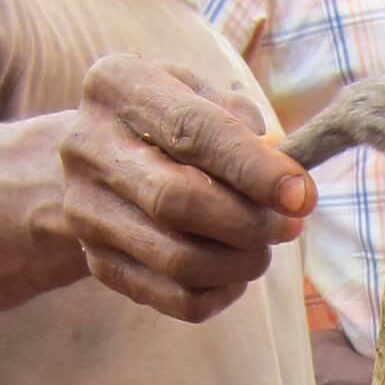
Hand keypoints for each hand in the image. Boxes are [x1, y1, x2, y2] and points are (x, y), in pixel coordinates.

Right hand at [61, 56, 313, 322]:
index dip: (254, 169)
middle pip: (177, 201)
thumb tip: (280, 172)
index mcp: (116, 86)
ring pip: (177, 259)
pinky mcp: (98, 263)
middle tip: (287, 226)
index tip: (301, 196)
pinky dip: (220, 293)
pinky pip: (174, 297)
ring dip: (239, 262)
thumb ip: (237, 117)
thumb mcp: (195, 92)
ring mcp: (84, 211)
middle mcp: (87, 147)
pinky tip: (234, 272)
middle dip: (248, 222)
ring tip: (262, 247)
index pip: (191, 131)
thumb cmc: (163, 120)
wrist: (94, 158)